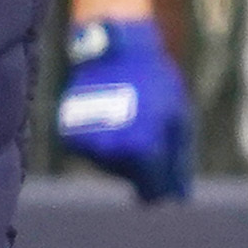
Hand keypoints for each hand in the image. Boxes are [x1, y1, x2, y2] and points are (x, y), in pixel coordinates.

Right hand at [58, 16, 193, 202]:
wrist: (113, 50)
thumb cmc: (155, 83)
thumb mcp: (178, 120)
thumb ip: (177, 162)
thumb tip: (178, 196)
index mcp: (143, 150)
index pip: (152, 192)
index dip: (162, 186)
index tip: (165, 174)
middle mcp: (112, 152)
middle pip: (130, 177)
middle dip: (142, 161)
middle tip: (147, 126)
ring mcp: (88, 144)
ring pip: (109, 164)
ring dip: (120, 150)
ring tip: (127, 116)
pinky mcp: (70, 136)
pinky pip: (91, 151)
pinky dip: (101, 140)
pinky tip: (108, 115)